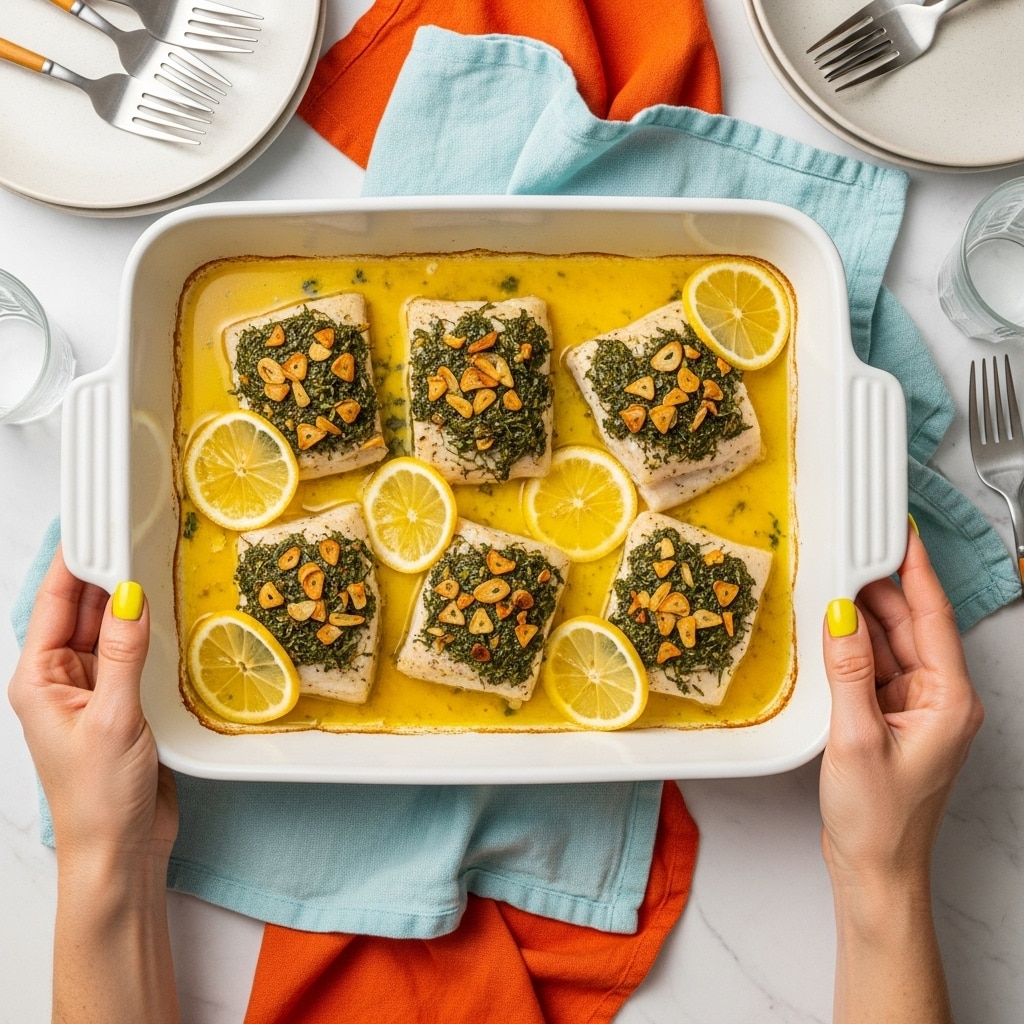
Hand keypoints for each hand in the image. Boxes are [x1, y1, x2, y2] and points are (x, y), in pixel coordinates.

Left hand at [7, 547, 176, 865]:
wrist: (121, 852)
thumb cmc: (97, 798)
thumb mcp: (112, 718)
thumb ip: (123, 653)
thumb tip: (128, 595)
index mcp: (38, 679)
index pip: (54, 603)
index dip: (74, 560)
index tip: (96, 525)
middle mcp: (63, 679)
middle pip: (83, 610)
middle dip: (107, 573)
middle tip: (138, 533)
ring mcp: (95, 690)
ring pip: (112, 630)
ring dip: (130, 602)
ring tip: (156, 563)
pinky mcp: (125, 704)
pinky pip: (135, 655)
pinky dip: (150, 633)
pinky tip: (170, 614)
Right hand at [820, 526, 982, 887]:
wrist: (874, 870)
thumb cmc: (879, 819)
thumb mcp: (856, 736)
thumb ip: (848, 669)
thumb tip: (841, 615)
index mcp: (949, 700)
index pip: (933, 617)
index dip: (915, 570)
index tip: (900, 534)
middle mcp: (939, 698)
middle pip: (909, 625)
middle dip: (877, 590)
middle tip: (845, 555)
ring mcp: (915, 708)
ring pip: (889, 644)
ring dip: (860, 620)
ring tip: (829, 589)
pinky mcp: (891, 717)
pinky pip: (873, 667)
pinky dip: (851, 649)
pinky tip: (829, 634)